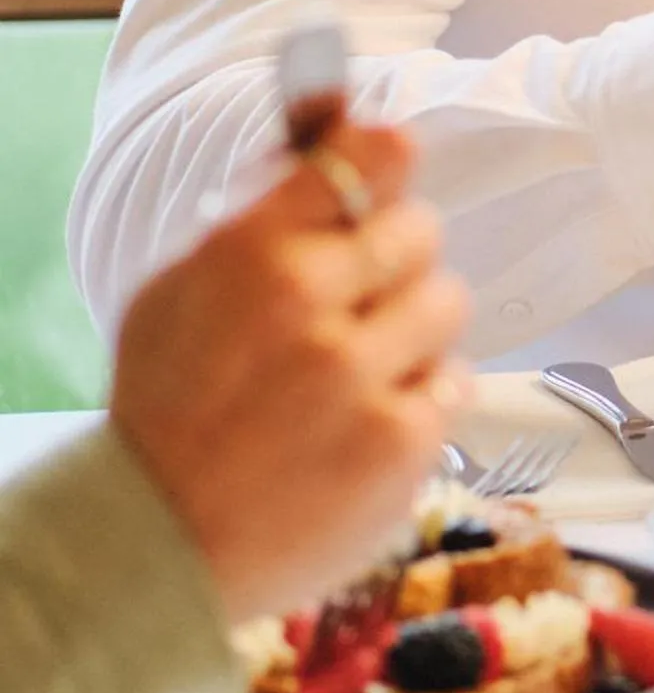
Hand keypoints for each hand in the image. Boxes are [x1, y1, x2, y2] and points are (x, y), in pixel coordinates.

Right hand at [110, 125, 472, 622]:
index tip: (395, 160)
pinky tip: (369, 422)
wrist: (161, 539)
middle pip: (421, 228)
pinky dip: (423, 399)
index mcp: (250, 253)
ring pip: (449, 302)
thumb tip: (334, 152)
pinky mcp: (404, 440)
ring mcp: (362, 375)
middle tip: (366, 297)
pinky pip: (454, 382)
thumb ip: (261, 225)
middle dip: (400, 257)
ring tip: (366, 366)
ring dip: (420, 328)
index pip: (361, 159)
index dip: (386, 156)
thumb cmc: (169, 412)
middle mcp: (311, 304)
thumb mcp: (177, 293)